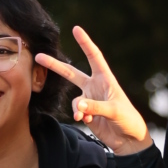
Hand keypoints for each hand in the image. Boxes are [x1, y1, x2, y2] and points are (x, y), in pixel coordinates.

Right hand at [36, 27, 152, 153]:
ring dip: (78, 107)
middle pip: (72, 72)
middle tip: (39, 56)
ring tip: (85, 116)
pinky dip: (80, 116)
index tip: (76, 29)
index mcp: (105, 78)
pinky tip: (88, 121)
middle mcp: (95, 86)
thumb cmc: (127, 119)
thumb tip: (77, 105)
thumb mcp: (113, 110)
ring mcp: (89, 99)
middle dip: (55, 65)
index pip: (94, 56)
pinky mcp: (86, 113)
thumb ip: (94, 106)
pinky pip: (77, 111)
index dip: (85, 42)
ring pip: (75, 100)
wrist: (128, 138)